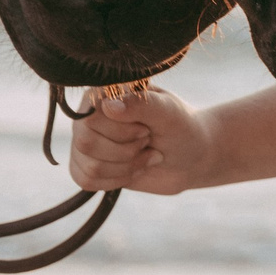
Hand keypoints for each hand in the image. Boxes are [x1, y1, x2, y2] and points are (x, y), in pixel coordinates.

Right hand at [69, 87, 215, 194]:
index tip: (147, 130)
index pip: (90, 117)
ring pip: (90, 167)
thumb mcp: (168, 112)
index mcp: (105, 93)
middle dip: (126, 151)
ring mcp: (86, 140)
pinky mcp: (88, 164)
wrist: (190, 156)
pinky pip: (87, 181)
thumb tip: (108, 106)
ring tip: (147, 155)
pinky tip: (135, 169)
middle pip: (85, 143)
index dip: (120, 131)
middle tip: (148, 141)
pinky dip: (118, 180)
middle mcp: (89, 116)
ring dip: (127, 167)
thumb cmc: (180, 128)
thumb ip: (141, 104)